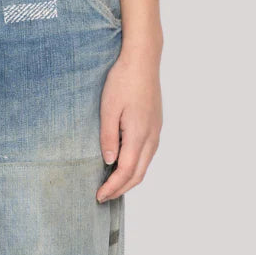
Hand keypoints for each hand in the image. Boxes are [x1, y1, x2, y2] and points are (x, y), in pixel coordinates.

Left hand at [96, 45, 162, 202]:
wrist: (142, 59)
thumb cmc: (123, 80)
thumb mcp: (108, 108)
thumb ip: (109, 137)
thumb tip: (109, 162)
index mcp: (139, 134)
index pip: (126, 171)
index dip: (113, 186)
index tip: (99, 195)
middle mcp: (151, 136)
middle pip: (139, 173)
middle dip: (121, 188)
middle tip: (104, 196)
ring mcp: (156, 130)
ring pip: (145, 164)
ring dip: (130, 178)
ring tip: (113, 184)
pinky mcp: (156, 123)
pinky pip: (148, 152)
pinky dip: (136, 165)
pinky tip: (125, 162)